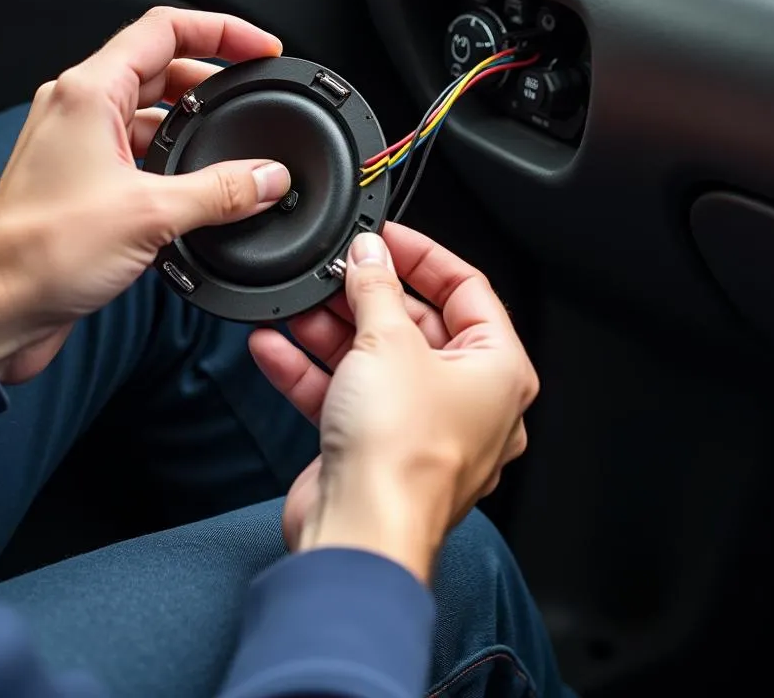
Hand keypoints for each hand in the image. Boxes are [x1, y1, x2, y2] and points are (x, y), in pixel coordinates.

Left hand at [0, 7, 289, 383]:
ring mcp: (81, 145)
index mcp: (90, 92)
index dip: (222, 31)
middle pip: (163, 68)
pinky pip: (142, 154)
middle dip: (215, 81)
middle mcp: (81, 109)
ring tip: (237, 150)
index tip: (261, 50)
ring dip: (196, 127)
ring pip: (153, 115)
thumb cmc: (39, 252)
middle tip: (257, 96)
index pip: (165, 29)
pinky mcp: (86, 182)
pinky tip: (203, 191)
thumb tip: (268, 178)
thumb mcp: (151, 214)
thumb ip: (222, 192)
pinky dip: (177, 163)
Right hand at [249, 224, 538, 582]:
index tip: (385, 237)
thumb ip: (376, 289)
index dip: (423, 256)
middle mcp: (467, 400)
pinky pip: (346, 394)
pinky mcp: (377, 447)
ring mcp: (420, 426)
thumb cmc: (402, 457)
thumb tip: (370, 256)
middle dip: (368, 295)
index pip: (468, 290)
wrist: (360, 535)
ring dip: (332, 329)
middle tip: (334, 270)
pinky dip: (312, 369)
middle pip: (416, 324)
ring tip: (298, 302)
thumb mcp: (388, 343)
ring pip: (376, 359)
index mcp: (498, 370)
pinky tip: (275, 345)